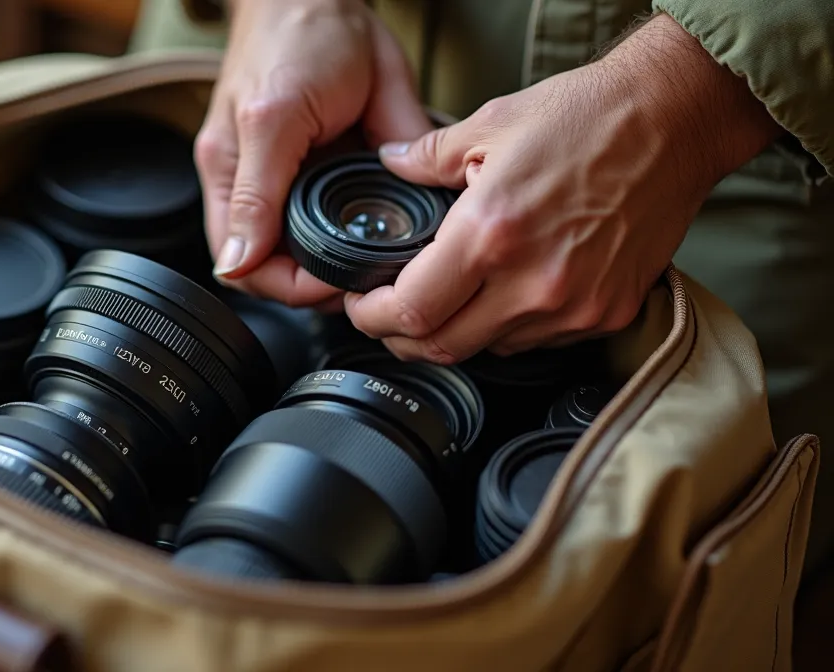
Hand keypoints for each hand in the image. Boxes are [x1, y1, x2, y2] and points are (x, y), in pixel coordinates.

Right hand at [198, 0, 430, 306]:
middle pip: (259, 271)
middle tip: (356, 283)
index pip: (248, 268)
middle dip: (307, 289)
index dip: (298, 290)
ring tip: (352, 265)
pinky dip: (311, 244)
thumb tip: (257, 263)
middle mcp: (236, 176)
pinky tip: (341, 236)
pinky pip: (283, 227)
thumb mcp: (289, 112)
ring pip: (272, 257)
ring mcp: (248, 173)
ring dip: (309, 270)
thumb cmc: (306, 31)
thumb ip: (272, 192)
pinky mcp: (264, 168)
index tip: (344, 286)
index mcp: (236, 165)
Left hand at [344, 13, 781, 362]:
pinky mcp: (607, 314)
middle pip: (441, 347)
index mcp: (491, 234)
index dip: (372, 318)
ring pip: (488, 350)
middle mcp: (532, 282)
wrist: (675, 120)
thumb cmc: (588, 116)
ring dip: (455, 333)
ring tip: (446, 300)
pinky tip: (500, 296)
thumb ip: (427, 157)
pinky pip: (537, 343)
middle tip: (387, 316)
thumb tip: (388, 164)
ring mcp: (573, 306)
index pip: (410, 310)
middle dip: (401, 338)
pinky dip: (507, 328)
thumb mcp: (491, 124)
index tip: (360, 306)